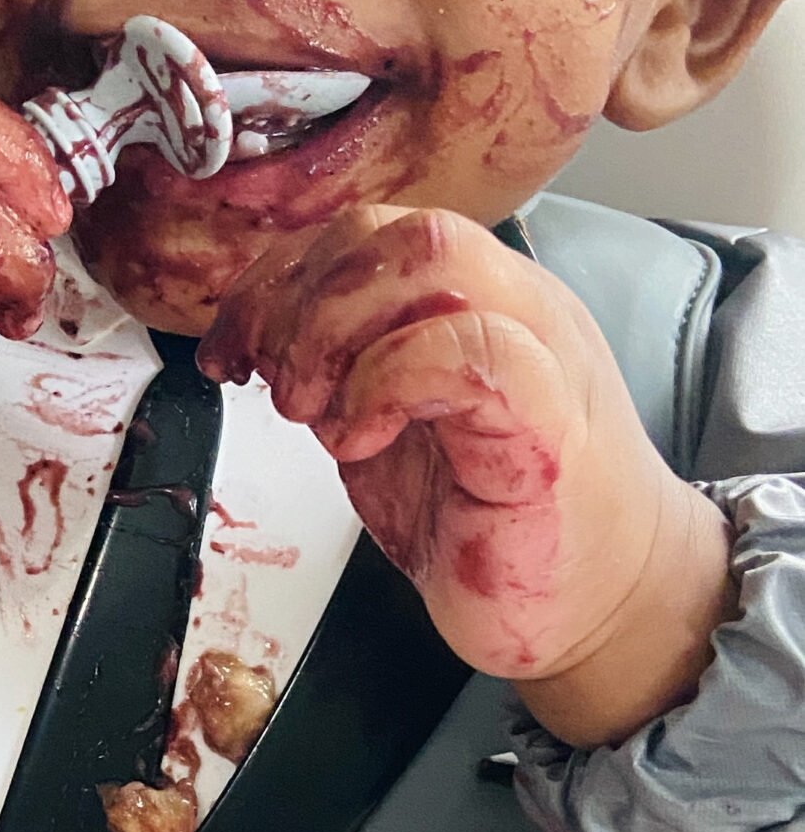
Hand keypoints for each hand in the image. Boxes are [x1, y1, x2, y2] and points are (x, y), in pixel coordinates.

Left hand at [198, 205, 735, 748]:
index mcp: (474, 298)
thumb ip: (338, 368)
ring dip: (333, 330)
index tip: (229, 350)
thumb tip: (256, 337)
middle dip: (299, 298)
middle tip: (274, 385)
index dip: (277, 279)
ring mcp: (540, 351)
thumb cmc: (495, 520)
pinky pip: (471, 348)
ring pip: (434, 256)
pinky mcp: (550, 423)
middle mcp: (514, 304)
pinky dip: (386, 382)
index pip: (364, 231)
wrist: (602, 605)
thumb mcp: (389, 426)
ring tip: (310, 412)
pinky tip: (358, 440)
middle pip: (393, 226)